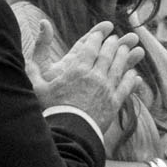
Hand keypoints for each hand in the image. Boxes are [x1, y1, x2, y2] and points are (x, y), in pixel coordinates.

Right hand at [39, 25, 142, 145]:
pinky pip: (127, 86)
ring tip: (128, 49)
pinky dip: (131, 78)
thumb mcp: (36, 86)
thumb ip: (33, 65)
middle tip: (117, 39)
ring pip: (120, 67)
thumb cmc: (49, 110)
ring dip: (125, 56)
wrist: (67, 134)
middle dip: (113, 44)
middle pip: (108, 54)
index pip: (91, 47)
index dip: (97, 38)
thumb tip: (32, 42)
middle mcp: (95, 76)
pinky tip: (134, 74)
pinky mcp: (115, 103)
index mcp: (77, 69)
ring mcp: (107, 89)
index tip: (102, 33)